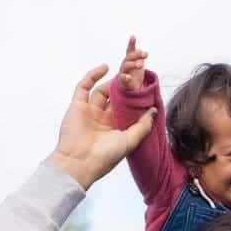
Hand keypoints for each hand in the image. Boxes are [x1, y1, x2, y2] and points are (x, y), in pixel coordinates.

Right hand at [48, 65, 155, 189]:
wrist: (80, 163)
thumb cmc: (105, 156)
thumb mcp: (130, 141)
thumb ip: (142, 126)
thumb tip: (153, 110)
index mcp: (116, 127)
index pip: (127, 107)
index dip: (134, 96)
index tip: (145, 85)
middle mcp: (103, 118)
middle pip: (115, 96)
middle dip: (124, 85)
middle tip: (135, 72)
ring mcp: (89, 111)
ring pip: (101, 90)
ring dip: (112, 79)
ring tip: (125, 71)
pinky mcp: (77, 106)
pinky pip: (84, 86)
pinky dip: (92, 75)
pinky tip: (105, 68)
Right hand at [117, 36, 147, 91]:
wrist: (131, 85)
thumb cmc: (135, 72)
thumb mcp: (139, 61)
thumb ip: (140, 56)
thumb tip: (144, 51)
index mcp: (129, 58)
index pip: (130, 49)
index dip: (131, 43)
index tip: (133, 37)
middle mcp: (125, 63)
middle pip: (129, 57)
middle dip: (137, 54)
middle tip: (145, 54)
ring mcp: (123, 71)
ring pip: (126, 66)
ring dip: (133, 64)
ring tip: (141, 64)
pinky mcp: (123, 80)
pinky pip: (123, 78)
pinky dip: (125, 77)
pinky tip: (129, 77)